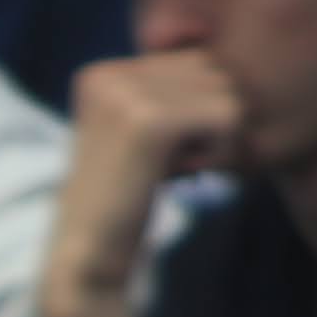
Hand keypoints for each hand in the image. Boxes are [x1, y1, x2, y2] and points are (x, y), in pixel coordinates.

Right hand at [42, 50, 238, 316]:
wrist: (88, 261)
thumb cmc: (125, 203)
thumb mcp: (140, 132)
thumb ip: (170, 91)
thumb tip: (228, 55)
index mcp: (101, 72)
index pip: (197, 61)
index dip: (197, 113)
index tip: (156, 155)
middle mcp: (107, 74)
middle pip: (215, 72)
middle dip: (211, 122)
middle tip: (167, 166)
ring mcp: (124, 95)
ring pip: (228, 93)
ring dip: (217, 140)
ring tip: (172, 171)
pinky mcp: (149, 121)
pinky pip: (228, 117)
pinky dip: (219, 154)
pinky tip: (181, 177)